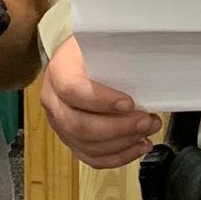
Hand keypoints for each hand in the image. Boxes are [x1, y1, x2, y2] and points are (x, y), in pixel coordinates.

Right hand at [39, 36, 161, 167]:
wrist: (74, 59)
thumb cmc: (91, 50)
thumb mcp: (99, 42)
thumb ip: (115, 52)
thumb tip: (147, 64)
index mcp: (58, 71)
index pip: (72, 90)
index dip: (101, 100)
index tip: (129, 102)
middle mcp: (52, 100)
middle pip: (78, 125)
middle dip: (118, 128)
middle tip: (147, 120)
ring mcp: (58, 124)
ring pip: (86, 145)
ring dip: (122, 143)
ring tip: (148, 132)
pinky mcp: (69, 140)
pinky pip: (90, 157)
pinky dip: (117, 157)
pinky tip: (137, 147)